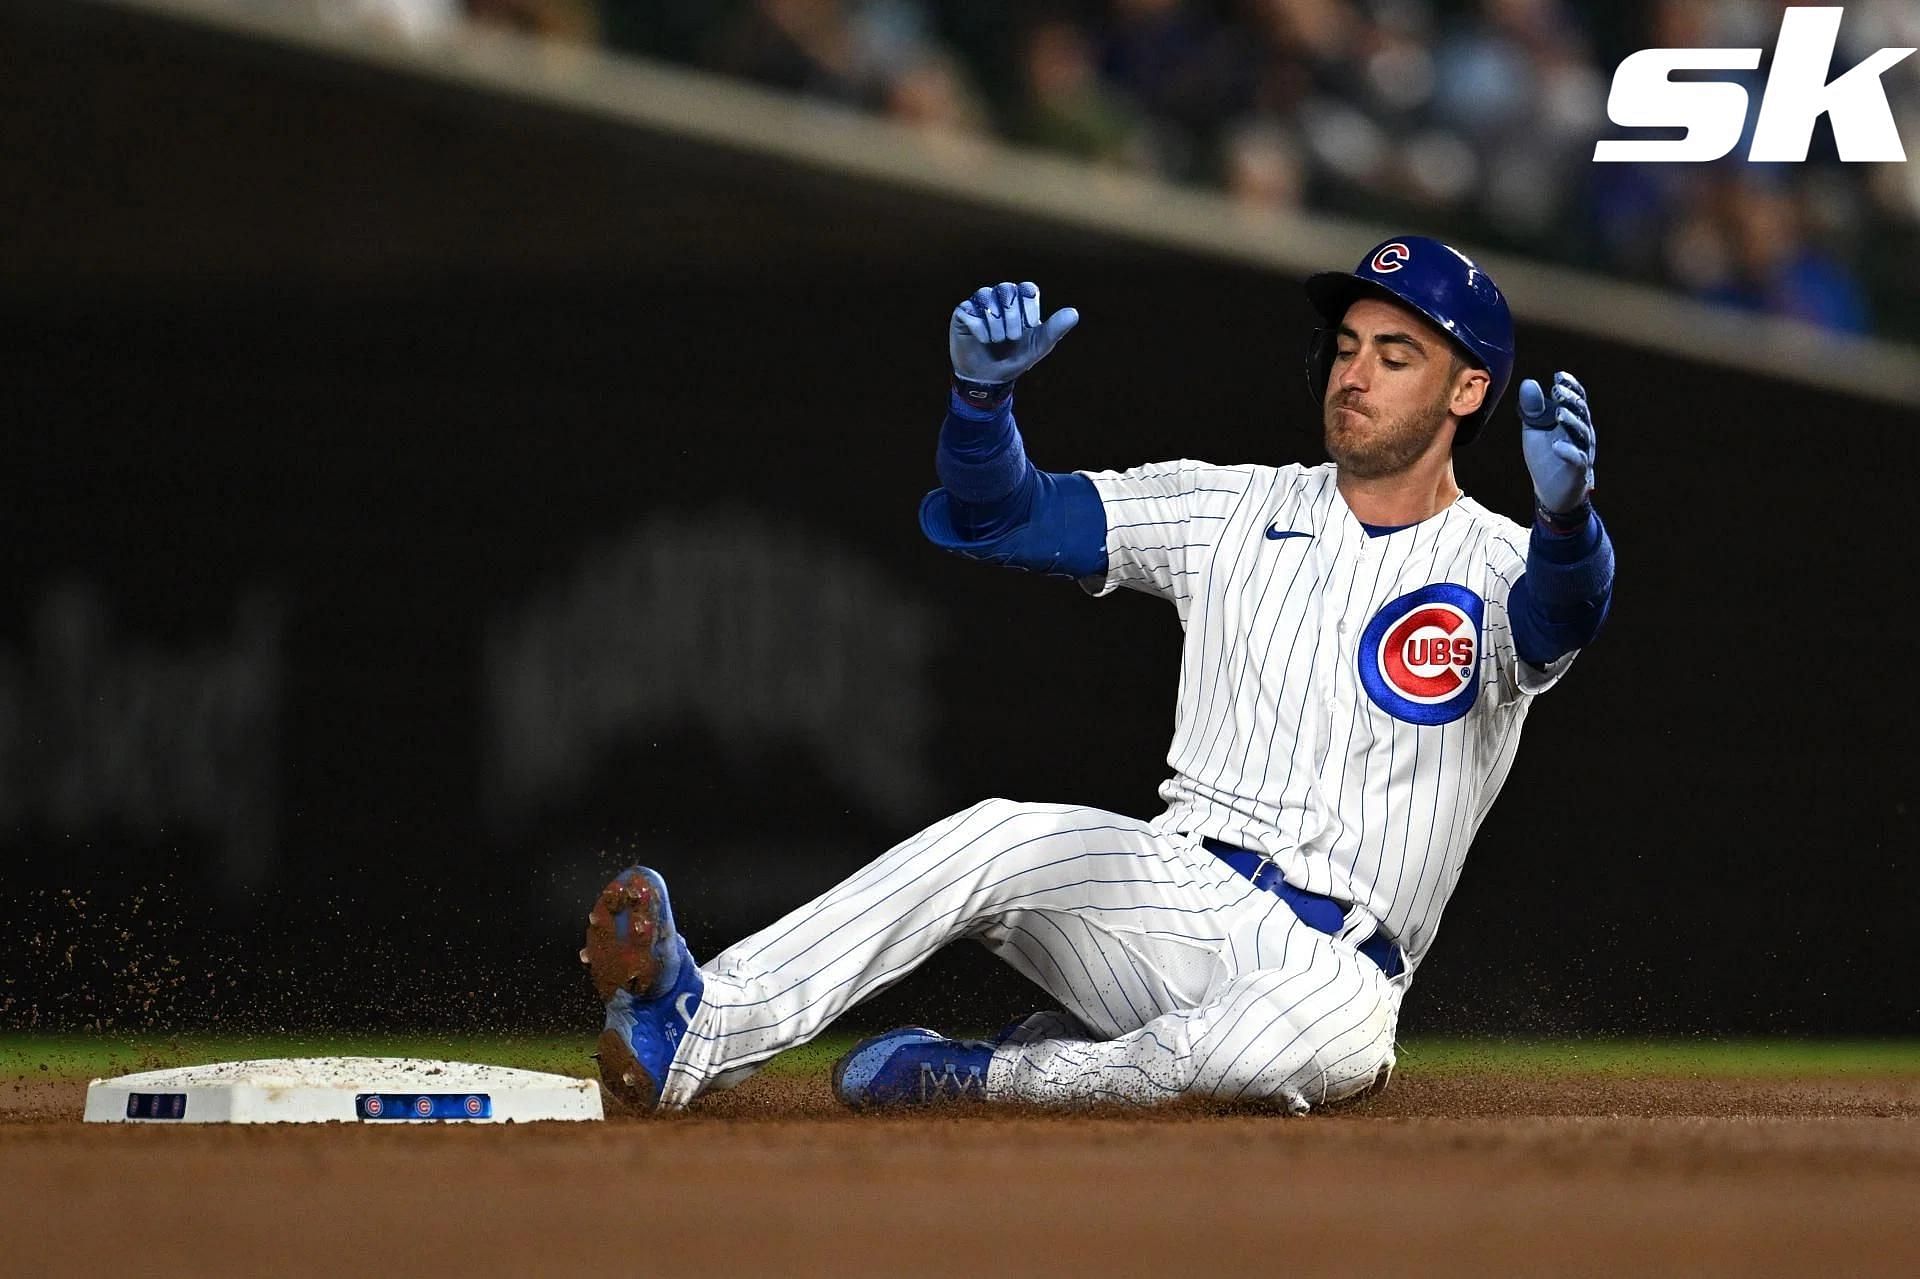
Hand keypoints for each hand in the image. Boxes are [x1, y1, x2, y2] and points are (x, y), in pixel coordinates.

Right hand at [949, 281, 1078, 386]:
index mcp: (1020, 302)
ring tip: (997, 340)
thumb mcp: (1037, 347)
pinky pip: (970, 310)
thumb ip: (1055, 330)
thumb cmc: (1014, 359)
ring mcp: (979, 304)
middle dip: (1012, 316)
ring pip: (986, 296)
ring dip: (995, 322)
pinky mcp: (962, 313)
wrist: (989, 379)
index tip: (1030, 326)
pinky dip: (980, 328)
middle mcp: (999, 298)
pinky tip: (983, 340)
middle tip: (1011, 337)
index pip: (1027, 288)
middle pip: (1007, 289)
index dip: (1029, 307)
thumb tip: (1074, 313)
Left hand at [1519, 372, 1595, 515]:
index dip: (1571, 387)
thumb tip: (1528, 382)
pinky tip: (1557, 446)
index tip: (1558, 376)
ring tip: (1559, 413)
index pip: (1577, 399)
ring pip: (1582, 433)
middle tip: (1557, 390)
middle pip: (1581, 412)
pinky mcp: (1578, 471)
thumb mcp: (1535, 429)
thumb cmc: (1545, 456)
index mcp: (1572, 420)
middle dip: (1571, 400)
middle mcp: (1582, 433)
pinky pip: (1577, 459)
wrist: (1550, 491)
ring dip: (1571, 422)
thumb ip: (1532, 408)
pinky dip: (1568, 452)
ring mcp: (1582, 451)